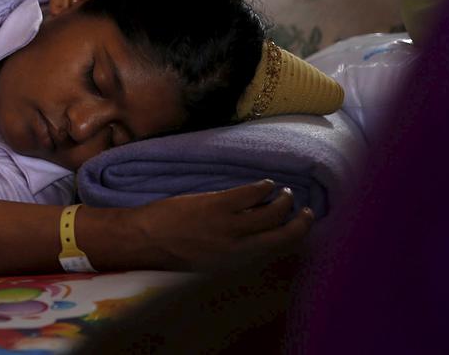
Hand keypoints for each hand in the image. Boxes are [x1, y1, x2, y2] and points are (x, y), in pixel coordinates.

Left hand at [131, 180, 313, 270]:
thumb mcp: (209, 264)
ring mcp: (229, 226)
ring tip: (285, 193)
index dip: (296, 239)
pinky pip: (250, 193)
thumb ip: (233, 254)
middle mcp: (239, 249)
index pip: (277, 253)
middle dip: (300, 222)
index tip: (302, 228)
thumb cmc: (171, 253)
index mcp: (237, 265)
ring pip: (272, 212)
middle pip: (284, 234)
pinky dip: (263, 187)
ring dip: (284, 200)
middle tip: (305, 211)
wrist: (143, 240)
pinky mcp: (216, 205)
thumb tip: (253, 242)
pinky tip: (266, 183)